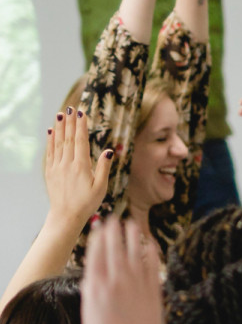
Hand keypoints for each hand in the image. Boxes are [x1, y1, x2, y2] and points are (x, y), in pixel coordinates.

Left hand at [43, 106, 111, 229]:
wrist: (66, 215)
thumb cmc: (87, 203)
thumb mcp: (101, 187)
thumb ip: (103, 168)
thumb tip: (109, 151)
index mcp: (81, 166)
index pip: (81, 141)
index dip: (81, 126)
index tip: (82, 113)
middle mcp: (67, 164)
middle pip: (68, 138)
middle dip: (70, 122)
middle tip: (71, 108)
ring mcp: (57, 167)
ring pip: (58, 142)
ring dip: (60, 127)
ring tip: (60, 114)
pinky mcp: (50, 171)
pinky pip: (50, 152)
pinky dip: (50, 140)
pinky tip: (51, 131)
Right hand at [81, 218, 164, 323]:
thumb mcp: (89, 314)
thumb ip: (92, 293)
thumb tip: (93, 278)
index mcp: (96, 287)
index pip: (96, 254)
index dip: (99, 238)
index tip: (100, 226)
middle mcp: (116, 283)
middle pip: (115, 249)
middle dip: (115, 232)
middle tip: (115, 218)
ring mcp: (137, 286)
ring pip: (135, 254)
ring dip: (133, 237)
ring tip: (133, 223)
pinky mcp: (154, 293)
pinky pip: (152, 267)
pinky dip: (151, 253)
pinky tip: (151, 243)